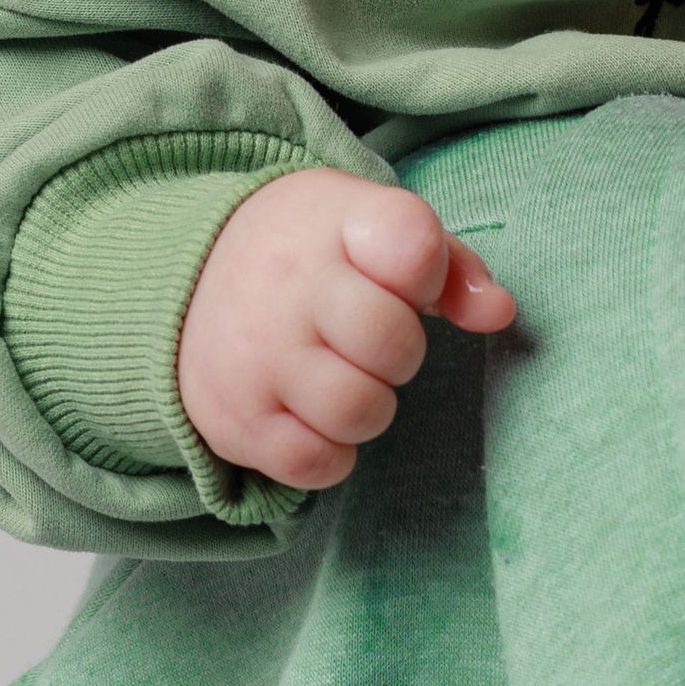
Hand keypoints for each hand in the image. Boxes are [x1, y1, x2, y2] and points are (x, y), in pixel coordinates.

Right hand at [175, 167, 515, 489]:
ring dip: (370, 406)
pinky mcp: (234, 420)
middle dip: (400, 351)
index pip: (413, 245)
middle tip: (368, 339)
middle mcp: (288, 287)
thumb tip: (499, 313)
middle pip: (395, 344)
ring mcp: (255, 356)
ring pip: (361, 412)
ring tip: (342, 376)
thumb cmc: (310, 254)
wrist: (185, 275)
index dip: (426, 272)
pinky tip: (312, 413)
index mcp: (334, 222)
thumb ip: (449, 266)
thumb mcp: (373, 229)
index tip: (401, 275)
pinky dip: (330, 451)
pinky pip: (316, 463)